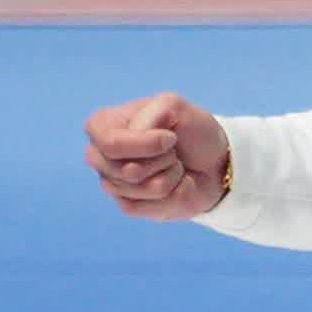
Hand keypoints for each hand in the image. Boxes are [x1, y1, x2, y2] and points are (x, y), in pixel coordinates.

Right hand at [86, 92, 232, 219]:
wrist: (213, 161)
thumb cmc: (190, 130)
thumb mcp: (175, 106)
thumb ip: (152, 113)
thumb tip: (134, 142)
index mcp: (101, 124)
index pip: (111, 144)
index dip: (147, 144)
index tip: (171, 137)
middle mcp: (98, 155)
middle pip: (126, 170)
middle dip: (162, 160)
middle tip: (172, 151)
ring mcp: (110, 183)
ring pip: (140, 189)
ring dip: (170, 175)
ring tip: (173, 164)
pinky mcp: (127, 205)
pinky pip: (148, 206)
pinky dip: (172, 193)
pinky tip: (172, 182)